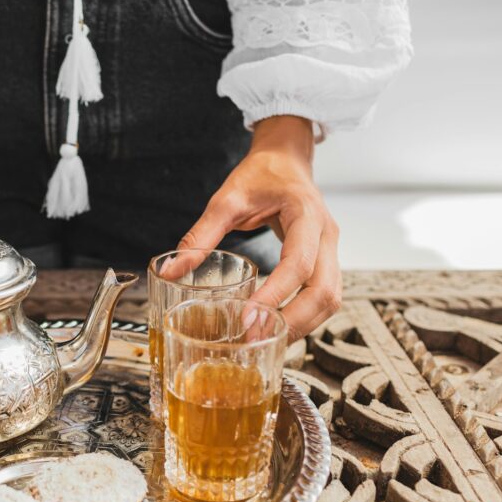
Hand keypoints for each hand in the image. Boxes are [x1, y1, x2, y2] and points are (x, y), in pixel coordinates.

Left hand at [177, 115, 340, 340]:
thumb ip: (200, 235)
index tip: (249, 317)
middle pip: (324, 291)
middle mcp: (326, 235)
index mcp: (305, 215)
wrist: (287, 160)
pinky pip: (324, 296)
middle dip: (294, 322)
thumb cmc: (262, 174)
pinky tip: (277, 328)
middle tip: (258, 340)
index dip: (276, 294)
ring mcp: (331, 249)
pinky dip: (305, 317)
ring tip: (266, 342)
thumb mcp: (226, 199)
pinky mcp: (326, 261)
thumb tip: (171, 269)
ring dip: (302, 325)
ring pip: (330, 299)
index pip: (298, 263)